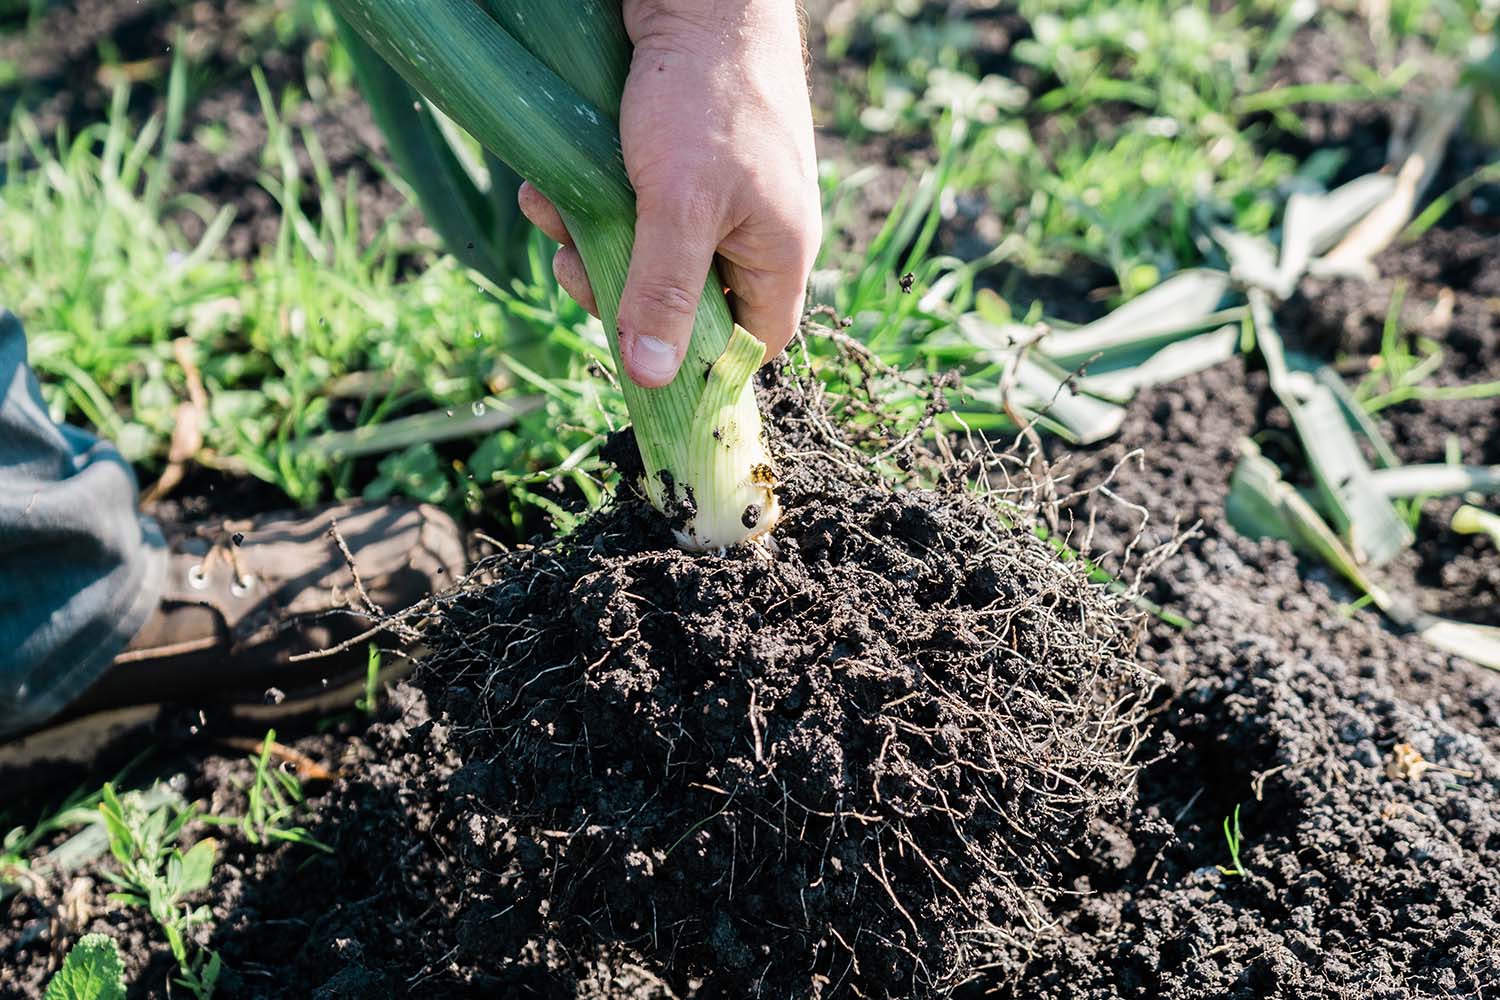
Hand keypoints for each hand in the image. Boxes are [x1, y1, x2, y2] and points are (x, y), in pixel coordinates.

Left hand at [518, 0, 820, 387]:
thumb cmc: (706, 96)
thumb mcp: (678, 204)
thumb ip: (664, 292)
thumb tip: (651, 378)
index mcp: (779, 254)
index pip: (751, 343)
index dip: (698, 364)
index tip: (639, 359)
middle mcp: (756, 232)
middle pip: (688, 304)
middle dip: (619, 291)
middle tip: (573, 268)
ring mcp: (720, 196)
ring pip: (649, 254)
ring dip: (590, 243)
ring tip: (550, 214)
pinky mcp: (682, 163)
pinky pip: (634, 208)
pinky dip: (590, 203)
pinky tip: (552, 187)